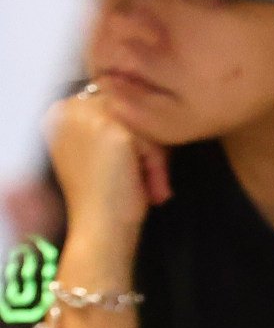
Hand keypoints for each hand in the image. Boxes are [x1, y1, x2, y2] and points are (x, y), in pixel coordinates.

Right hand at [43, 86, 165, 249]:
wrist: (100, 228)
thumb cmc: (104, 194)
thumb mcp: (101, 148)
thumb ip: (113, 120)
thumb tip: (147, 100)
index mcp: (59, 112)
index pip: (118, 103)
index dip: (135, 136)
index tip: (132, 168)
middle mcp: (67, 108)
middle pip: (133, 110)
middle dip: (148, 146)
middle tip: (148, 180)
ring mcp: (88, 117)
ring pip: (146, 122)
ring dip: (155, 156)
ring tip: (150, 185)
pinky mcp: (112, 130)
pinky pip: (154, 136)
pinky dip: (159, 163)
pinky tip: (152, 187)